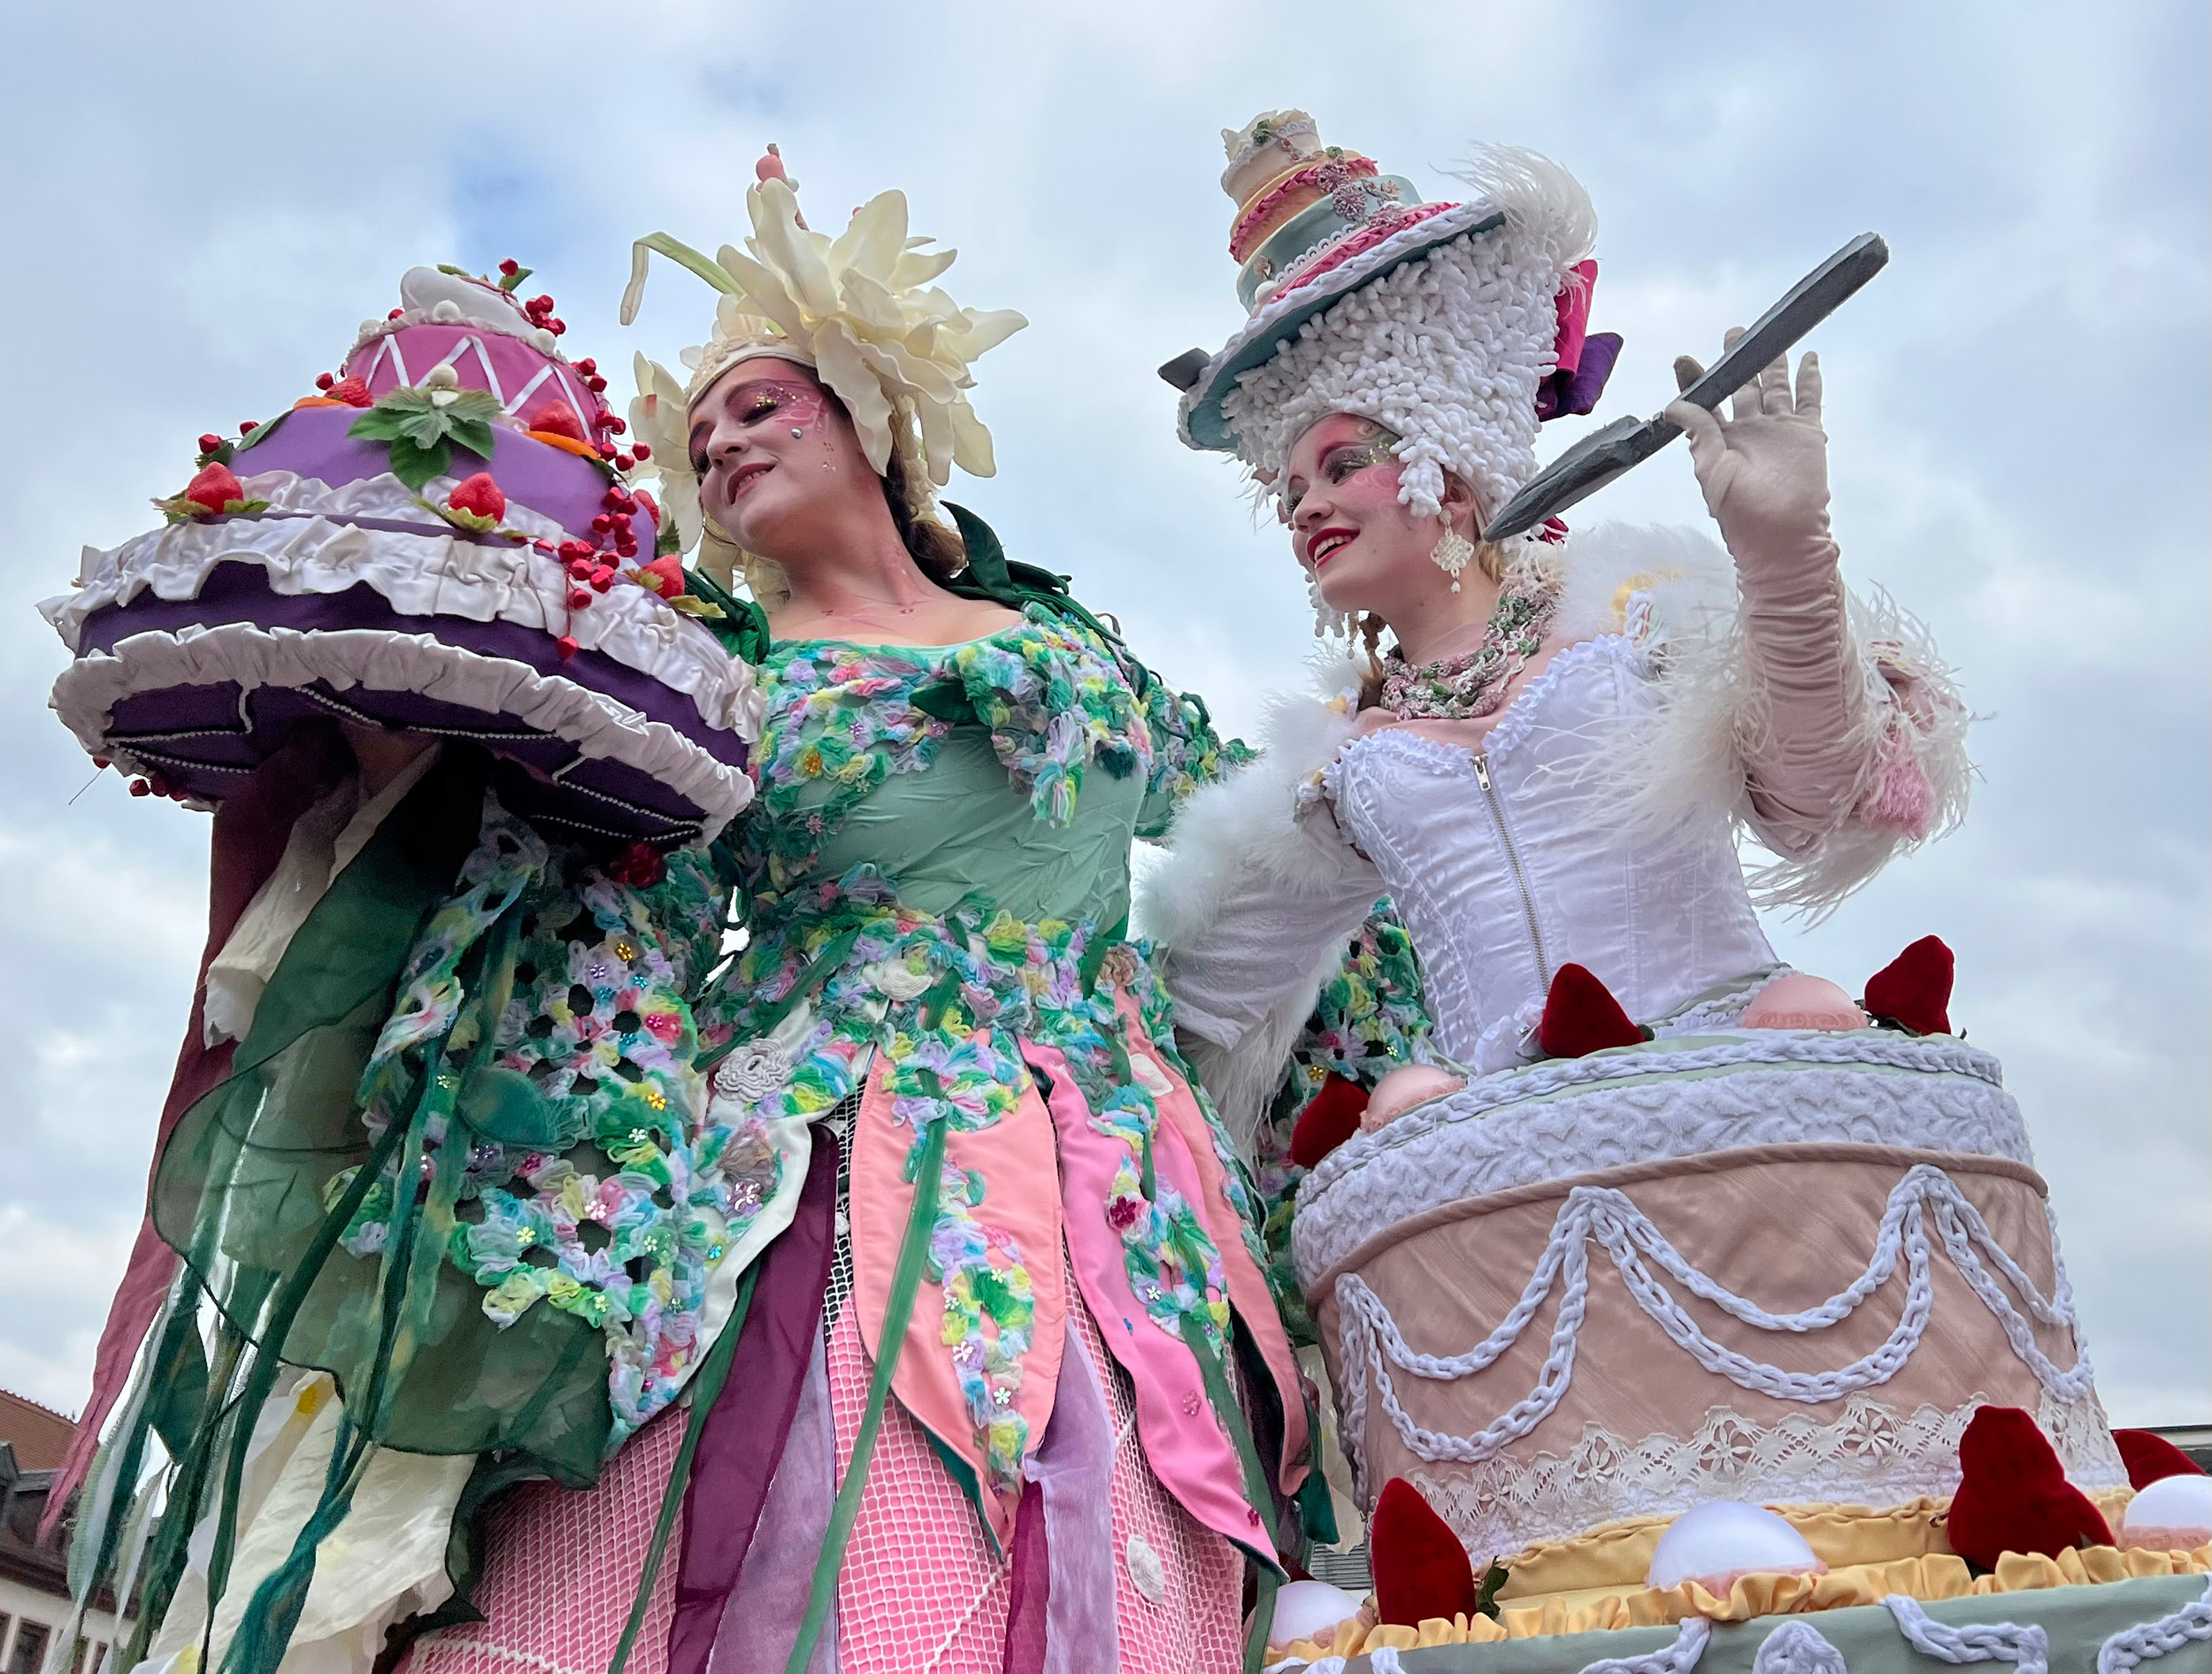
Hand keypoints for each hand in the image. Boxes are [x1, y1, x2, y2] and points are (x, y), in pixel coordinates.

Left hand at [1665, 331, 1831, 573]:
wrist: (1783, 537)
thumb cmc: (1742, 513)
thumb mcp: (1712, 471)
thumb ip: (1699, 433)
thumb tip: (1675, 404)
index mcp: (1721, 440)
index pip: (1706, 403)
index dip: (1696, 381)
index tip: (1684, 360)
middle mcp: (1750, 431)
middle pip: (1743, 386)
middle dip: (1737, 361)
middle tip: (1735, 334)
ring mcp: (1779, 430)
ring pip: (1775, 386)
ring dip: (1772, 362)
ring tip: (1766, 335)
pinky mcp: (1807, 434)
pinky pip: (1809, 399)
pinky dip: (1810, 378)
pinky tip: (1809, 357)